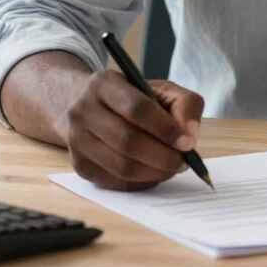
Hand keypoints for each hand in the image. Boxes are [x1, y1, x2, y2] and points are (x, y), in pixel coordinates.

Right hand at [65, 70, 204, 190]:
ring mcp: (76, 139)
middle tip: (183, 162)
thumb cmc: (134, 98)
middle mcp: (82, 110)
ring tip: (171, 168)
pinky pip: (114, 182)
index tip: (188, 143)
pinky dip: (140, 183)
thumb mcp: (162, 90)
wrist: (93, 108)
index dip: (165, 128)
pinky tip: (153, 174)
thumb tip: (190, 136)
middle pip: (127, 141)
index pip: (136, 108)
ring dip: (154, 172)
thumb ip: (185, 105)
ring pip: (121, 166)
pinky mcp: (78, 165)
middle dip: (162, 156)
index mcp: (104, 83)